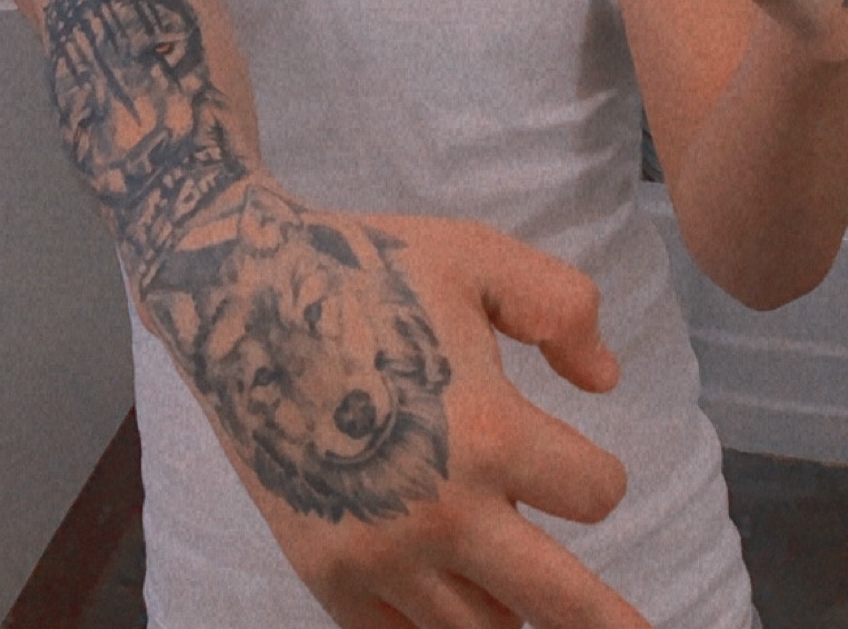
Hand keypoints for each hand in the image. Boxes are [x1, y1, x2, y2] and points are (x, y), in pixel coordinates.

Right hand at [147, 183, 650, 628]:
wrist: (238, 294)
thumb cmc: (367, 266)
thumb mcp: (476, 255)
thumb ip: (560, 306)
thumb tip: (605, 380)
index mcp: (488, 432)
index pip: (594, 493)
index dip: (600, 475)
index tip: (583, 463)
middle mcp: (441, 510)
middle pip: (557, 603)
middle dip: (608, 624)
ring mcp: (379, 552)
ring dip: (515, 618)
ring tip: (534, 610)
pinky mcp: (325, 571)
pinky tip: (456, 612)